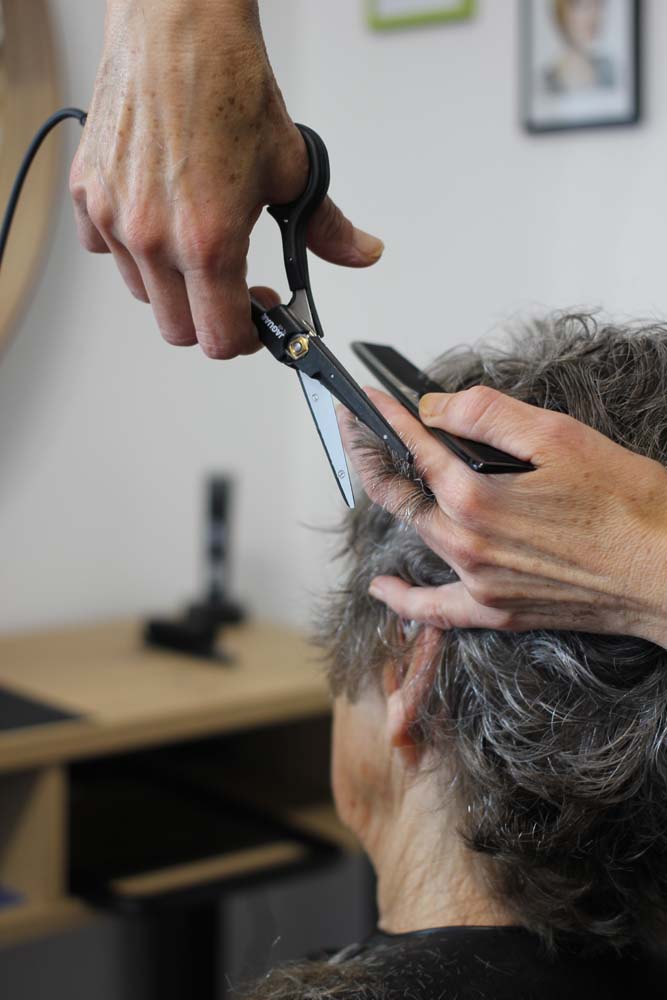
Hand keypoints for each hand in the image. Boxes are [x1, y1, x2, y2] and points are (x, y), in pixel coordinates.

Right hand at [70, 0, 383, 358]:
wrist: (178, 29)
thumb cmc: (228, 87)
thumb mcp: (293, 169)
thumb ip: (326, 228)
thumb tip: (360, 252)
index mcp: (208, 241)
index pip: (220, 338)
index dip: (246, 340)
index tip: (258, 320)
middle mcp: (153, 237)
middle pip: (178, 330)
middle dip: (211, 318)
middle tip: (234, 288)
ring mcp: (114, 217)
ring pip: (143, 293)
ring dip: (173, 285)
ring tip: (197, 245)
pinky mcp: (87, 193)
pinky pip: (105, 250)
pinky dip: (131, 249)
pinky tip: (157, 219)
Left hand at [342, 386, 666, 647]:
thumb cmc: (628, 504)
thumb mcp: (559, 436)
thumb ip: (487, 415)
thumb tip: (436, 407)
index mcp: (474, 497)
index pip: (413, 447)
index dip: (386, 417)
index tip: (370, 400)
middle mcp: (466, 543)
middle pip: (398, 495)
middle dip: (370, 454)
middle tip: (355, 428)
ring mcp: (478, 582)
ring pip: (416, 537)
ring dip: (391, 502)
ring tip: (374, 471)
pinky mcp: (497, 611)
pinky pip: (435, 611)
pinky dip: (405, 599)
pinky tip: (384, 586)